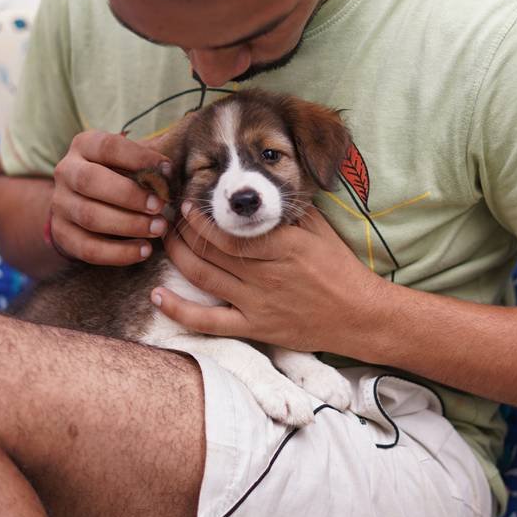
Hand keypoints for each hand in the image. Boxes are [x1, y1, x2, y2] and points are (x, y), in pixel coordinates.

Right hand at [48, 130, 172, 264]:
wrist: (82, 204)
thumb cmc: (120, 176)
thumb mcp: (130, 161)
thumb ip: (148, 163)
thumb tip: (169, 172)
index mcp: (84, 145)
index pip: (108, 147)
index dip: (139, 158)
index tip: (168, 170)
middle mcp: (66, 171)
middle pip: (90, 180)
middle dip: (129, 195)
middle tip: (160, 206)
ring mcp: (60, 204)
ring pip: (89, 216)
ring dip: (129, 225)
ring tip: (159, 229)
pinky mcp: (62, 233)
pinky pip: (88, 248)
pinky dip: (119, 253)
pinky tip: (144, 251)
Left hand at [155, 203, 386, 353]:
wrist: (358, 314)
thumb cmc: (339, 268)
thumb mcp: (319, 230)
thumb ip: (289, 209)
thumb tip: (260, 189)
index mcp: (283, 245)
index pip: (231, 229)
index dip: (202, 217)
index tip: (188, 203)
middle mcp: (266, 274)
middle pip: (211, 250)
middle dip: (184, 231)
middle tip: (170, 219)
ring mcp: (257, 303)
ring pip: (204, 278)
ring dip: (177, 258)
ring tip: (164, 242)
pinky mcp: (254, 328)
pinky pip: (209, 322)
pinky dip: (179, 310)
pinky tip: (158, 296)